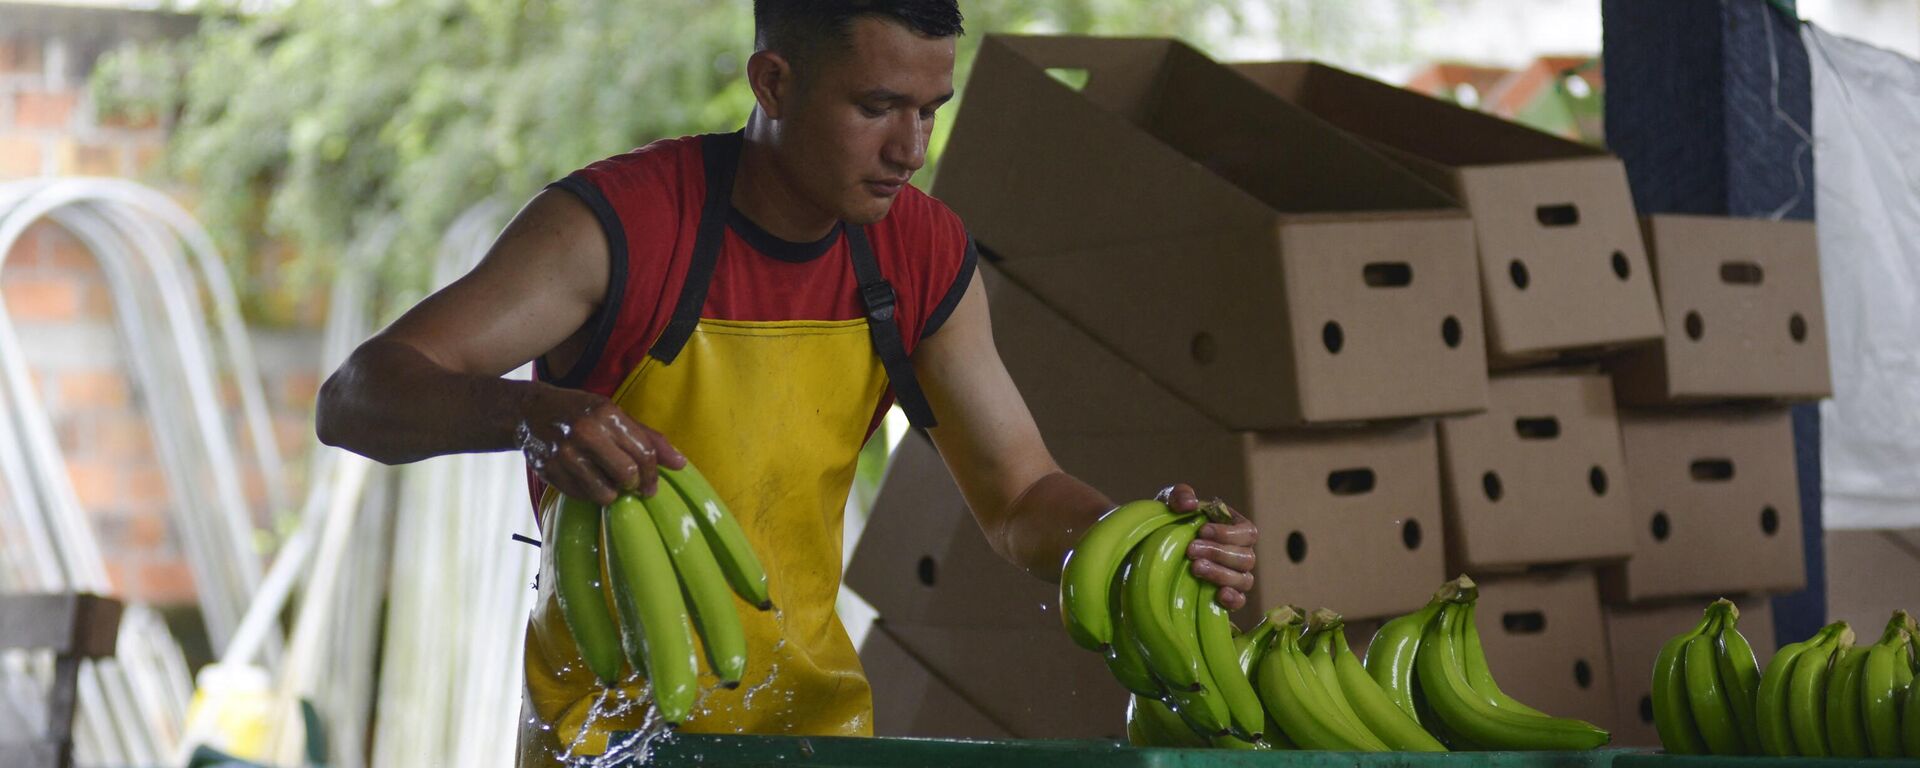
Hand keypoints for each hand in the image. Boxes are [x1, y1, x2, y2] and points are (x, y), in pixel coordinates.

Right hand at [516, 385, 684, 504]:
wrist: (530, 411)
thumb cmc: (581, 412)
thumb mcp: (614, 415)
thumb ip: (648, 438)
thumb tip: (680, 464)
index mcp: (607, 415)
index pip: (643, 454)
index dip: (653, 475)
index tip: (652, 486)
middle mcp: (586, 433)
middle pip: (627, 475)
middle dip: (634, 485)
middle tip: (631, 484)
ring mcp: (566, 454)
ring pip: (605, 493)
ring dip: (612, 493)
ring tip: (607, 481)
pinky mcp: (551, 471)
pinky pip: (583, 496)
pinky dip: (590, 493)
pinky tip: (586, 479)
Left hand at [1159, 483, 1256, 610]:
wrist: (1152, 550)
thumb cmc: (1170, 523)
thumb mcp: (1171, 503)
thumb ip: (1181, 495)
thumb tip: (1191, 504)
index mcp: (1234, 529)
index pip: (1247, 532)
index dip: (1227, 533)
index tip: (1202, 530)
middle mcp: (1239, 554)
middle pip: (1246, 557)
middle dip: (1219, 553)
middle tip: (1190, 550)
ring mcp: (1235, 577)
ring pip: (1244, 579)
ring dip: (1220, 574)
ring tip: (1194, 568)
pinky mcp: (1224, 598)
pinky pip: (1240, 601)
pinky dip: (1233, 599)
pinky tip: (1218, 594)